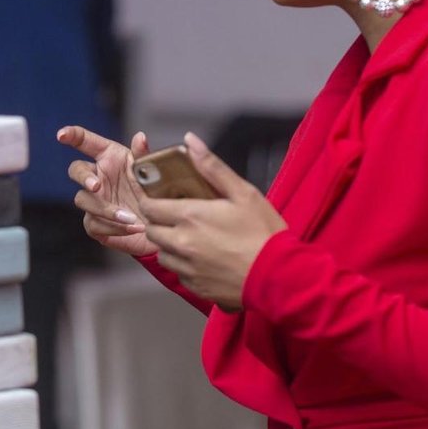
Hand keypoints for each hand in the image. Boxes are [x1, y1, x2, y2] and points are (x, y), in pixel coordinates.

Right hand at [59, 125, 153, 257]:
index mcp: (109, 157)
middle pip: (76, 170)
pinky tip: (132, 228)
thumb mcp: (152, 172)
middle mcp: (98, 176)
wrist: (161, 225)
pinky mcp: (95, 223)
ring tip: (130, 217)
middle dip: (83, 177)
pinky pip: (93, 224)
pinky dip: (113, 227)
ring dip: (105, 209)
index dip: (71, 135)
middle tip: (96, 186)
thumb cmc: (155, 192)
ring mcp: (94, 200)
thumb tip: (140, 136)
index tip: (61, 135)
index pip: (85, 141)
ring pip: (83, 200)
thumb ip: (143, 154)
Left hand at [137, 132, 285, 310]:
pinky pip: (177, 272)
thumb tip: (189, 141)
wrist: (279, 277)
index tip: (162, 199)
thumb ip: (212, 166)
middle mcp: (181, 243)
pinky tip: (204, 258)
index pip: (149, 207)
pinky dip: (183, 264)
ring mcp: (186, 268)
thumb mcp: (243, 192)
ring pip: (162, 253)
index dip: (152, 201)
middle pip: (151, 231)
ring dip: (169, 244)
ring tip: (191, 237)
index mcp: (189, 216)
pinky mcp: (194, 287)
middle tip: (179, 216)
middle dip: (159, 222)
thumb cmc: (264, 232)